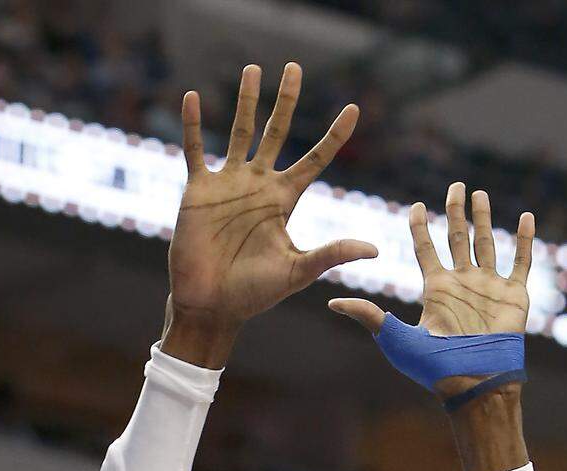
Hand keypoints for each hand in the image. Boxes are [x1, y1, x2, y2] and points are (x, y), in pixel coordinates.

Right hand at [164, 62, 375, 362]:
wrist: (211, 306)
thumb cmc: (253, 295)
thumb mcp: (297, 271)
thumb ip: (332, 254)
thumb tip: (374, 249)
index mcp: (284, 200)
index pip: (315, 160)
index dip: (334, 136)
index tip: (353, 110)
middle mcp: (258, 186)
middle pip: (277, 132)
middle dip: (286, 101)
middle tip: (295, 67)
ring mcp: (228, 185)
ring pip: (240, 131)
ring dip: (246, 101)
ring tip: (254, 69)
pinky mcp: (199, 191)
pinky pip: (195, 151)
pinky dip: (192, 126)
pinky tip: (192, 97)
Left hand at [331, 183, 532, 393]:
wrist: (474, 382)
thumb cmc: (435, 366)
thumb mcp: (396, 339)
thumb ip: (368, 316)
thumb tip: (332, 302)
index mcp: (436, 289)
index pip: (425, 249)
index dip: (420, 227)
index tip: (416, 206)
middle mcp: (462, 283)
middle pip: (457, 238)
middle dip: (456, 212)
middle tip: (456, 186)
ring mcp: (488, 287)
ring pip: (487, 243)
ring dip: (484, 219)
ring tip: (480, 194)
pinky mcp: (514, 296)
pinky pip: (521, 262)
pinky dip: (525, 240)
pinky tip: (526, 217)